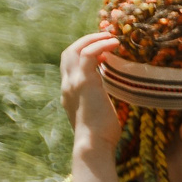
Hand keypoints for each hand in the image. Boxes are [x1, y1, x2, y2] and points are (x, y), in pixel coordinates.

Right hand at [59, 31, 123, 149]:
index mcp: (69, 92)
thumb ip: (98, 101)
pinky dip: (100, 45)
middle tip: (106, 37)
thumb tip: (108, 98)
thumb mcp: (97, 113)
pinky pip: (88, 54)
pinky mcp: (84, 83)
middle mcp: (67, 85)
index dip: (84, 53)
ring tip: (111, 37)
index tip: (103, 52)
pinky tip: (114, 44)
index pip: (70, 64)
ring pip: (75, 50)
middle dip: (86, 41)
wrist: (93, 144)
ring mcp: (73, 83)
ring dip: (93, 39)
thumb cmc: (101, 135)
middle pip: (69, 53)